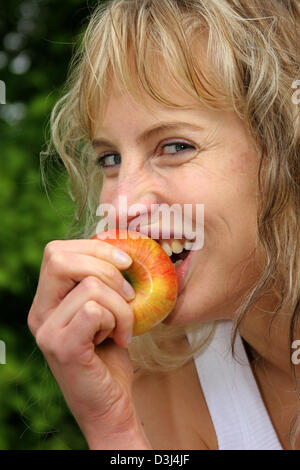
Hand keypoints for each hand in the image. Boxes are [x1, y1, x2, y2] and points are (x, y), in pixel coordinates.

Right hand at [27, 239, 149, 448]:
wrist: (111, 402)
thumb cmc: (111, 352)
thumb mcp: (106, 307)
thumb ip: (102, 279)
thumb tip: (120, 244)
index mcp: (47, 299)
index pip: (57, 251)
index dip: (95, 248)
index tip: (126, 262)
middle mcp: (39, 312)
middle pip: (61, 258)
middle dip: (107, 268)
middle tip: (128, 294)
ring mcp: (47, 330)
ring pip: (91, 286)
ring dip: (121, 306)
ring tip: (123, 327)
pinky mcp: (61, 347)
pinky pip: (95, 310)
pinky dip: (118, 321)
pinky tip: (119, 339)